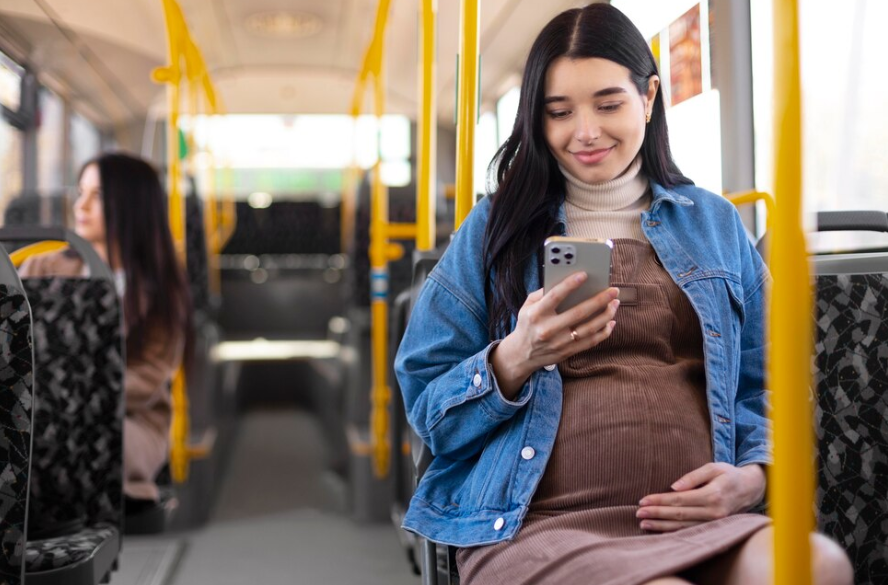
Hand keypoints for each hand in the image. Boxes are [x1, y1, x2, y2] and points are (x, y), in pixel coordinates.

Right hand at [491, 272, 619, 398]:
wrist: (522, 355)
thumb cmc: (527, 325)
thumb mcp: (527, 306)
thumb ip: (542, 293)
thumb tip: (565, 280)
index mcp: (536, 314)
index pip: (555, 296)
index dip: (570, 284)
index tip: (584, 274)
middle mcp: (548, 329)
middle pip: (579, 313)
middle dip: (599, 300)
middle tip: (613, 291)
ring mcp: (559, 342)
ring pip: (589, 328)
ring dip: (606, 315)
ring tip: (615, 303)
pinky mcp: (568, 352)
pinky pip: (591, 342)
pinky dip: (604, 332)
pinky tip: (611, 321)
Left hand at [635, 463, 765, 532]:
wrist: (750, 489)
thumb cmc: (729, 475)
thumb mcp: (713, 467)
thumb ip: (693, 476)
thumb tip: (673, 487)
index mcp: (713, 494)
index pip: (680, 500)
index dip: (660, 501)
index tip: (643, 500)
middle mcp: (714, 512)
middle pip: (679, 514)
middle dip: (657, 514)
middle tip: (638, 513)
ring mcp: (715, 523)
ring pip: (684, 526)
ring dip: (662, 526)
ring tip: (644, 524)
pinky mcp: (714, 527)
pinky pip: (691, 531)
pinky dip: (674, 532)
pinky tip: (660, 530)